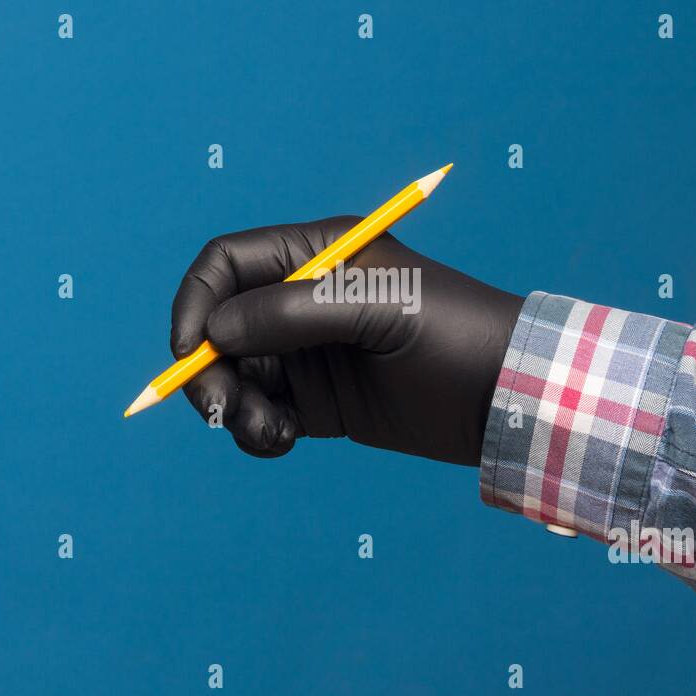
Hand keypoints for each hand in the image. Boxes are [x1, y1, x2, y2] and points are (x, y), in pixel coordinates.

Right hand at [170, 217, 524, 464]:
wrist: (505, 398)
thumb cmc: (452, 332)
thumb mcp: (375, 308)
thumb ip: (292, 312)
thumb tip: (215, 331)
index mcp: (316, 254)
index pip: (226, 263)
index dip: (196, 302)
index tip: (190, 352)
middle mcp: (302, 300)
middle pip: (218, 326)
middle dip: (209, 369)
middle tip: (222, 409)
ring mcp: (307, 353)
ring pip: (235, 376)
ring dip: (234, 407)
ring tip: (271, 433)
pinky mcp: (317, 402)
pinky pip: (260, 413)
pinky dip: (256, 431)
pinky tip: (284, 441)